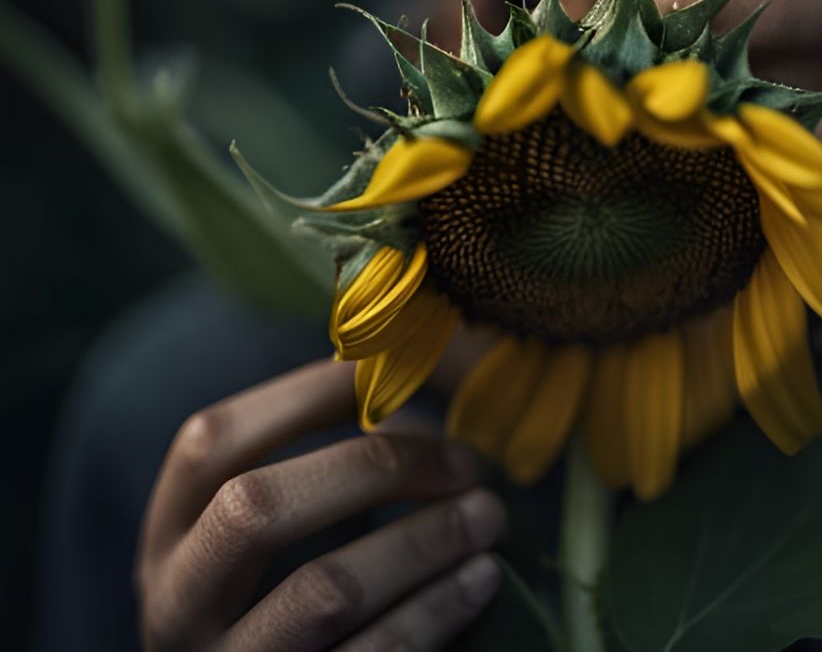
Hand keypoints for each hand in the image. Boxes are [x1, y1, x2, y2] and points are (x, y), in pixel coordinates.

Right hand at [135, 357, 505, 649]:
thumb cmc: (302, 599)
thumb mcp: (286, 532)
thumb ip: (333, 464)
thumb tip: (421, 373)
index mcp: (169, 538)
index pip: (210, 441)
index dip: (302, 394)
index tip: (393, 374)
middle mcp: (176, 607)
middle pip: (255, 508)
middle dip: (374, 469)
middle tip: (465, 462)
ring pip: (322, 593)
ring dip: (423, 541)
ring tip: (489, 515)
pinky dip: (436, 609)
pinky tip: (482, 577)